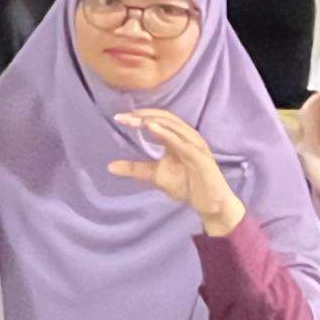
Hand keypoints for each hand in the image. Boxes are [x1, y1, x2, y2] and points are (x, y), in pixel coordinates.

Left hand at [103, 108, 244, 235]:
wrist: (210, 204)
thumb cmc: (186, 185)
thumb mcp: (155, 176)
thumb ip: (135, 169)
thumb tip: (109, 166)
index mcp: (176, 138)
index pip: (157, 120)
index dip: (139, 117)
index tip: (119, 117)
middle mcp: (186, 137)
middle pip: (164, 118)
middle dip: (143, 115)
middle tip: (123, 116)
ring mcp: (194, 145)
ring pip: (174, 126)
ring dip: (154, 120)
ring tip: (136, 119)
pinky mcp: (200, 156)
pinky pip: (182, 141)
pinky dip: (167, 133)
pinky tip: (153, 128)